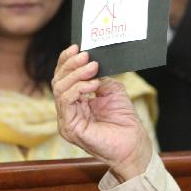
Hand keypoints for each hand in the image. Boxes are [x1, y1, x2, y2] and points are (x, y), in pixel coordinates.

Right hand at [53, 45, 153, 180]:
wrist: (133, 144)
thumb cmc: (124, 121)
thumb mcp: (112, 90)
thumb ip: (99, 77)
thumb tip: (91, 62)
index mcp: (75, 102)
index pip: (63, 78)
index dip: (66, 61)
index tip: (76, 47)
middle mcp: (67, 111)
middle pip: (58, 81)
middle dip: (71, 65)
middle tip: (86, 56)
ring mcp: (66, 120)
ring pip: (60, 89)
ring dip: (76, 75)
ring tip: (93, 69)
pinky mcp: (69, 127)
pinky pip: (66, 102)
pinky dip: (78, 88)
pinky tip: (93, 84)